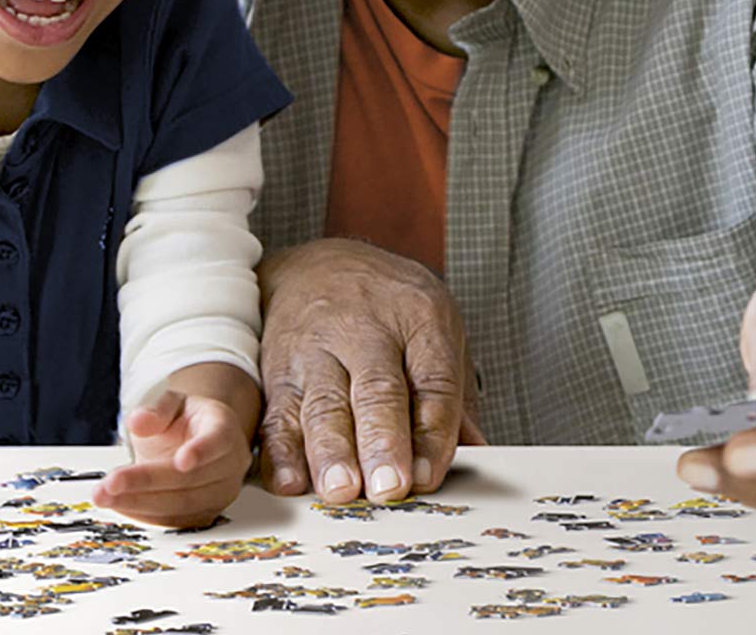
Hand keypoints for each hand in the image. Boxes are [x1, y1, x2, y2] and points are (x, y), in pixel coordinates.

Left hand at [94, 378, 253, 528]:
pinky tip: (119, 504)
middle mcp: (229, 465)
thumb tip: (137, 422)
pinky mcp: (206, 514)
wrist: (197, 442)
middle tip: (111, 482)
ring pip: (182, 505)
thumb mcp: (172, 404)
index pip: (218, 441)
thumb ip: (157, 411)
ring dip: (140, 503)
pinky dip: (144, 514)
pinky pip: (175, 521)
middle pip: (191, 479)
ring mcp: (220, 493)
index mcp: (223, 429)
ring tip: (105, 496)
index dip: (201, 451)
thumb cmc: (186, 422)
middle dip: (148, 482)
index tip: (181, 461)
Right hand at [257, 239, 484, 504]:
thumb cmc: (388, 309)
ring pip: (323, 403)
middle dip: (381, 442)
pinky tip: (290, 482)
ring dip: (331, 451)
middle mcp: (366, 329)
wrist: (314, 265)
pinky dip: (280, 451)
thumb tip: (478, 455)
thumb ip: (454, 397)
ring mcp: (316, 349)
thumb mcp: (435, 329)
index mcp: (420, 318)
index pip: (433, 380)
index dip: (431, 432)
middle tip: (388, 487)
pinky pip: (277, 413)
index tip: (428, 477)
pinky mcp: (278, 370)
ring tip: (340, 490)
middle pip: (377, 391)